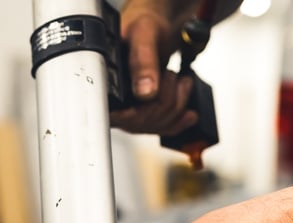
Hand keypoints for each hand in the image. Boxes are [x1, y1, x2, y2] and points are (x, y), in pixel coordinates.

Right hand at [111, 0, 200, 135]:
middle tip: (171, 75)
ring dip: (176, 104)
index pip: (118, 117)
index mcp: (103, 83)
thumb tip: (145, 93)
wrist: (152, 27)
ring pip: (156, 125)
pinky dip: (180, 119)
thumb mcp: (143, 34)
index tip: (156, 89)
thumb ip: (143, 61)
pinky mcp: (144, 113)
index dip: (141, 111)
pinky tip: (188, 113)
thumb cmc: (142, 25)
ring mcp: (128, 110)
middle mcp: (112, 101)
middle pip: (142, 122)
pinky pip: (162, 128)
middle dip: (167, 98)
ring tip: (180, 82)